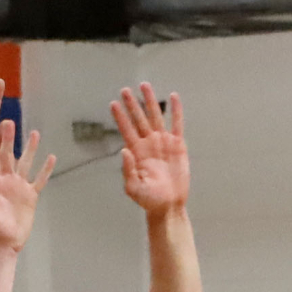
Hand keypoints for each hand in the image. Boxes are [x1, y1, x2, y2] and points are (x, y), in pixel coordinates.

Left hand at [0, 118, 54, 252]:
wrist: (5, 243)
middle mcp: (4, 181)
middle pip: (6, 156)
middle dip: (7, 140)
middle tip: (7, 122)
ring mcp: (18, 187)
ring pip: (25, 163)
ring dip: (30, 149)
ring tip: (35, 133)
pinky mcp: (30, 196)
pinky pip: (40, 180)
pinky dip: (46, 170)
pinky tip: (52, 157)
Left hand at [111, 83, 189, 216]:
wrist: (168, 205)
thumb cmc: (148, 200)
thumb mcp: (133, 188)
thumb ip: (127, 170)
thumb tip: (124, 150)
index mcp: (136, 152)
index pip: (126, 129)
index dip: (120, 117)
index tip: (113, 103)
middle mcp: (148, 143)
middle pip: (138, 119)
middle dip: (132, 104)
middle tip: (125, 90)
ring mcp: (163, 143)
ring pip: (155, 117)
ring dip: (149, 102)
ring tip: (144, 85)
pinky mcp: (177, 145)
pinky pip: (177, 124)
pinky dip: (176, 110)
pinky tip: (173, 97)